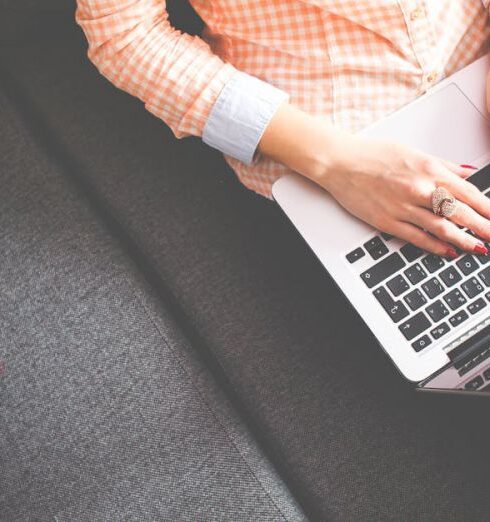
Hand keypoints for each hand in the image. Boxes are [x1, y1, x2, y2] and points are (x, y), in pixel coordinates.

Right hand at [259, 102, 489, 255]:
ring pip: (442, 228)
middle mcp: (419, 189)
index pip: (468, 192)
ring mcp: (403, 207)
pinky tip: (448, 251)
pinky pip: (417, 237)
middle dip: (482, 227)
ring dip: (464, 241)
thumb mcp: (413, 152)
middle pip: (460, 213)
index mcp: (428, 169)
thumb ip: (443, 165)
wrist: (341, 163)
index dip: (486, 208)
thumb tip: (467, 173)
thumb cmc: (373, 155)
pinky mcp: (387, 221)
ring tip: (479, 248)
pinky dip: (435, 246)